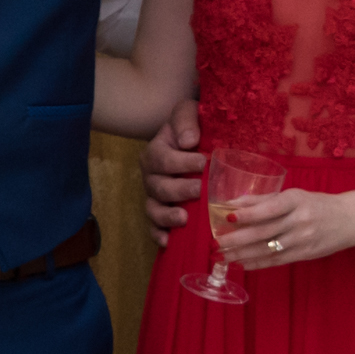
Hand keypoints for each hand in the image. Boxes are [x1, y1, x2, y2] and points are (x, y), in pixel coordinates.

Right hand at [139, 103, 203, 236]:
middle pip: (159, 187)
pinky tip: (168, 242)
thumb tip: (189, 141)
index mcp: (155, 152)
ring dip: (167, 216)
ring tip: (183, 219)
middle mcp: (151, 176)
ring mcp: (155, 196)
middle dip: (179, 190)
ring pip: (154, 209)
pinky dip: (158, 235)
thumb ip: (185, 120)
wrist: (192, 138)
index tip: (203, 162)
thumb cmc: (191, 126)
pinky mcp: (161, 213)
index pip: (164, 160)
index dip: (181, 163)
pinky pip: (154, 227)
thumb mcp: (188, 112)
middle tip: (200, 190)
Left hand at [214, 186, 354, 270]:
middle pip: (263, 232)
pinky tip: (240, 263)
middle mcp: (299, 221)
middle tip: (215, 244)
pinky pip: (276, 261)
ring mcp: (302, 240)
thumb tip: (232, 203)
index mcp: (296, 201)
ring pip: (267, 249)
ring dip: (241, 255)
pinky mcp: (304, 255)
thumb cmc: (316, 204)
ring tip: (222, 256)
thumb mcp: (293, 196)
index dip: (247, 214)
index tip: (226, 217)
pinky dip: (256, 263)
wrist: (349, 220)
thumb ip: (263, 200)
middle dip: (236, 240)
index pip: (268, 208)